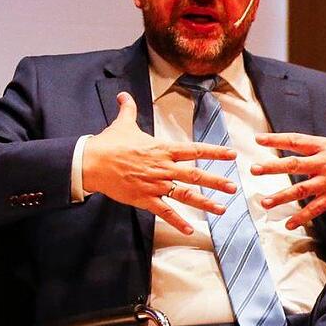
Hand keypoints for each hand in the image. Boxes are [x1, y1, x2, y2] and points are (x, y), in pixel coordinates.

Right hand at [83, 92, 236, 234]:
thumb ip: (128, 109)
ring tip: (222, 209)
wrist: (91, 163)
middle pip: (195, 175)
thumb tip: (123, 95)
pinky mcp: (145, 199)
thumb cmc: (109, 143)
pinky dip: (178, 222)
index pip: (194, 150)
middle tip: (233, 187)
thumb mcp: (123, 124)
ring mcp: (155, 185)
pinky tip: (190, 230)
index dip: (214, 152)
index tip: (231, 154)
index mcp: (163, 149)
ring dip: (205, 203)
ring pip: (185, 195)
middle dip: (216, 181)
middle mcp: (163, 167)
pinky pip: (165, 212)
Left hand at [251, 106, 325, 229]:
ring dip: (281, 197)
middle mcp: (323, 164)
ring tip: (264, 202)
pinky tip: (289, 224)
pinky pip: (315, 209)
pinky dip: (302, 217)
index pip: (296, 141)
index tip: (258, 139)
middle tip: (254, 169)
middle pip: (293, 164)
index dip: (276, 139)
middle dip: (272, 167)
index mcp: (325, 147)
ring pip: (300, 190)